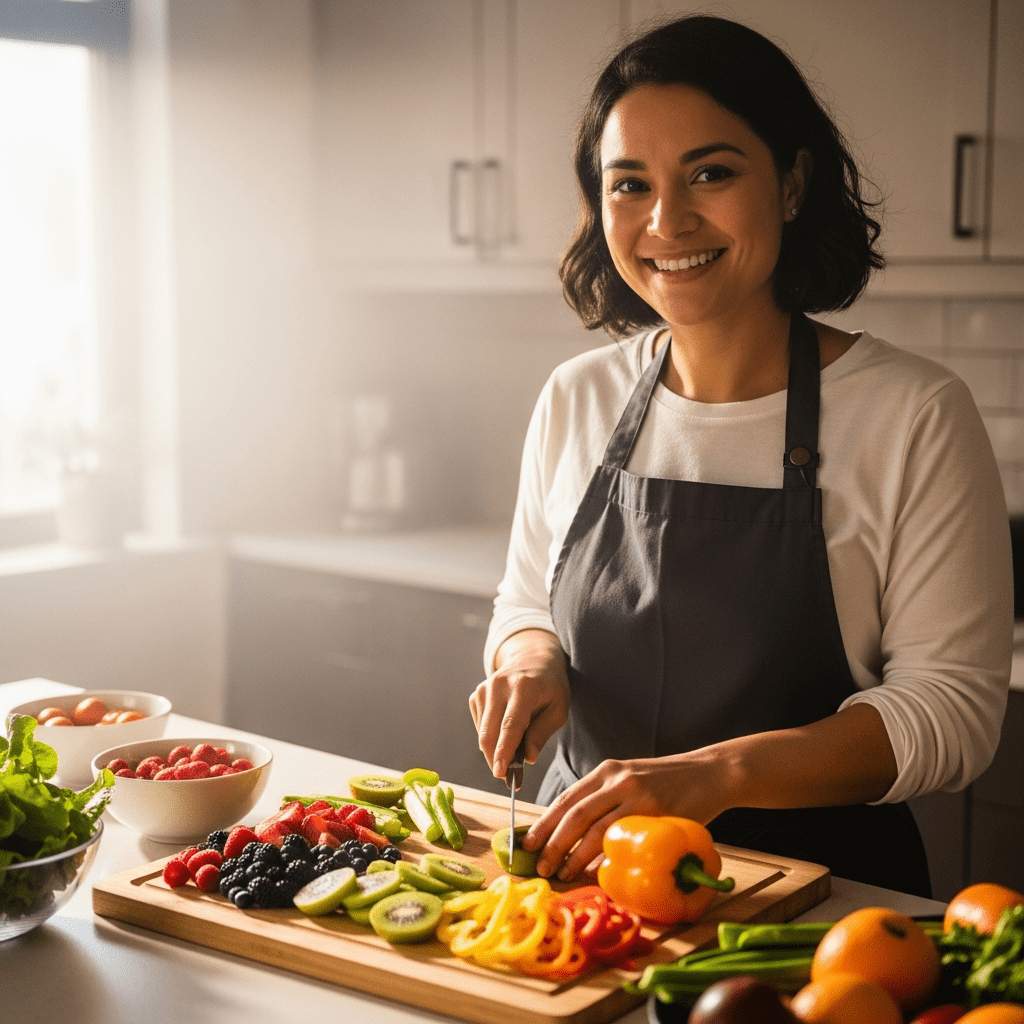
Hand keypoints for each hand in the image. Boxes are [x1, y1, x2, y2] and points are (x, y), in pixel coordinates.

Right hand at [469, 629, 569, 781]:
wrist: (533, 657)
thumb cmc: (550, 686)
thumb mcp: (558, 709)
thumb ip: (542, 734)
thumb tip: (527, 759)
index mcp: (524, 687)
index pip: (510, 725)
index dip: (504, 751)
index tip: (500, 773)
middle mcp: (499, 685)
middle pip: (490, 732)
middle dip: (495, 759)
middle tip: (508, 778)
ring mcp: (485, 689)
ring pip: (482, 732)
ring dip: (494, 751)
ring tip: (512, 756)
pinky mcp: (477, 694)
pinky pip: (480, 726)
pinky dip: (491, 737)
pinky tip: (505, 732)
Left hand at [523, 751, 732, 881]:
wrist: (710, 773)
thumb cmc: (667, 782)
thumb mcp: (631, 780)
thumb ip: (604, 800)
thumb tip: (571, 835)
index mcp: (607, 771)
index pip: (567, 798)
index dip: (545, 822)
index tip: (527, 843)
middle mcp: (618, 780)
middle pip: (575, 814)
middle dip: (553, 842)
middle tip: (540, 865)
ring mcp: (638, 797)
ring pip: (596, 829)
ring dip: (575, 855)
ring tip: (562, 874)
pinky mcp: (657, 814)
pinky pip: (625, 839)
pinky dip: (607, 858)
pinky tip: (596, 872)